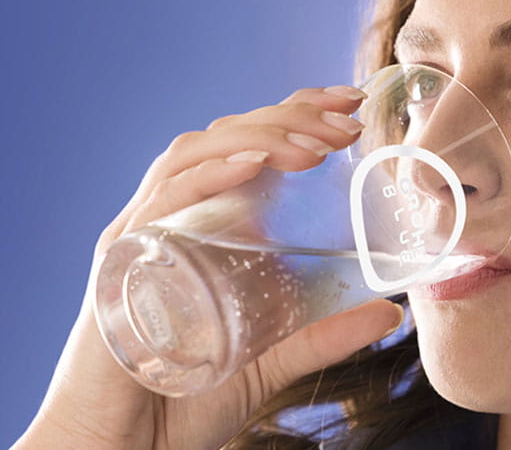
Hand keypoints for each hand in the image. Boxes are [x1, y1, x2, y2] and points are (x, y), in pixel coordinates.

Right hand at [14, 85, 405, 449]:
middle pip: (220, 139)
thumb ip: (321, 335)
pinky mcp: (119, 266)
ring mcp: (138, 237)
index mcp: (193, 229)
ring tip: (314, 144)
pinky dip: (206, 176)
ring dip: (257, 138)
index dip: (292, 116)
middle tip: (345, 118)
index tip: (348, 103)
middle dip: (286, 117)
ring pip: (191, 155)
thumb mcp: (269, 364)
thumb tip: (391, 312)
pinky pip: (160, 204)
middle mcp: (163, 220)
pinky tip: (250, 165)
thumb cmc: (178, 407)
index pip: (242, 148)